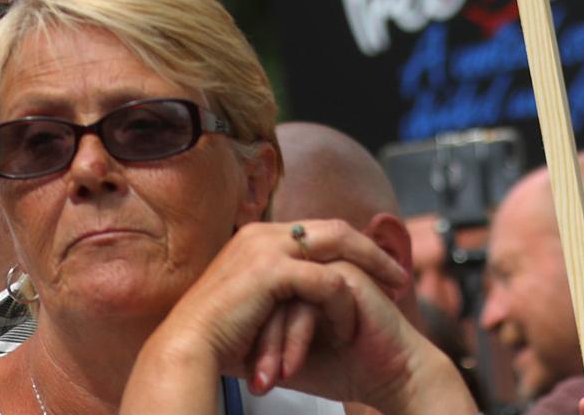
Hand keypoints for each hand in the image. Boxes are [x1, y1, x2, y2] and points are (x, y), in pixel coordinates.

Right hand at [127, 219, 471, 414]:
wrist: (185, 354)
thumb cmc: (215, 340)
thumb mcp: (250, 303)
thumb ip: (276, 290)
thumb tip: (303, 293)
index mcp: (257, 237)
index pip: (317, 230)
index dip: (351, 246)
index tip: (377, 265)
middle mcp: (263, 233)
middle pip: (334, 228)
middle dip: (371, 249)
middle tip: (398, 272)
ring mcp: (267, 247)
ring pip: (339, 244)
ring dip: (371, 266)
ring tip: (395, 288)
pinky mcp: (273, 271)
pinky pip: (327, 281)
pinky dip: (345, 302)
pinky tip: (353, 324)